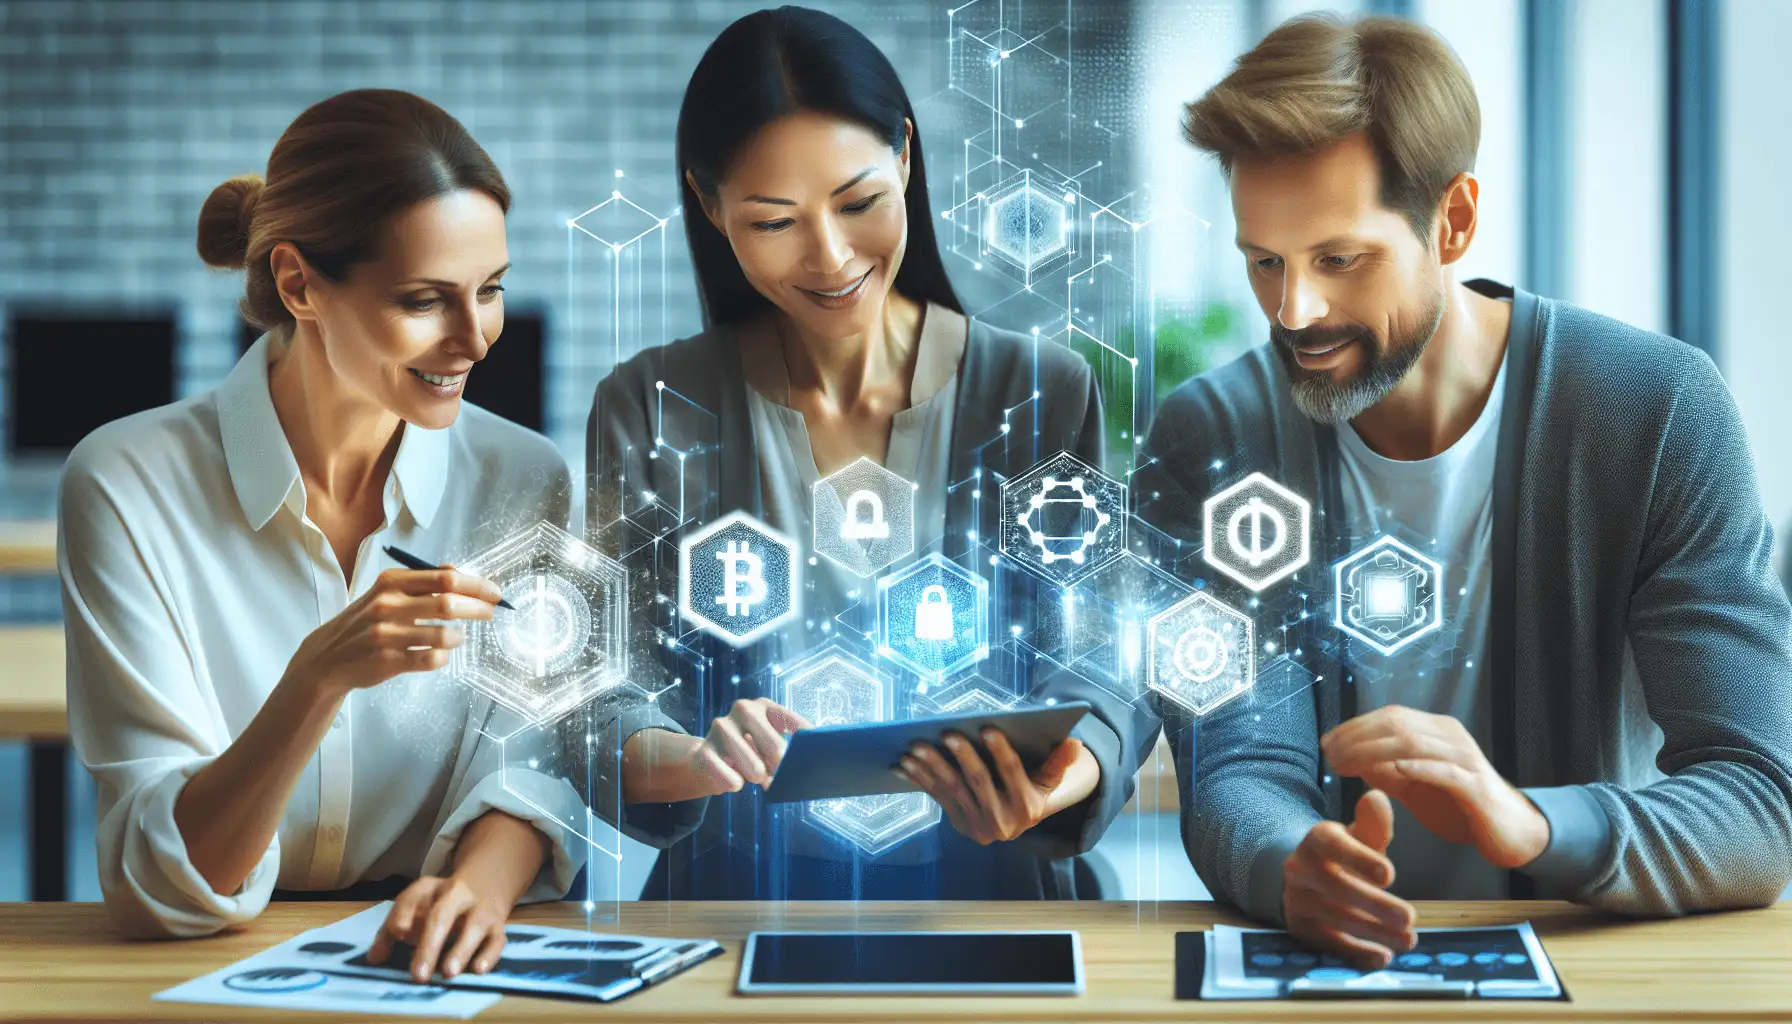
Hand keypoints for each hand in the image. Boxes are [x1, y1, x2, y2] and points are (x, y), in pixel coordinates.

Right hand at [282, 567, 503, 698]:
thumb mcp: (386, 593)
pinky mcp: (388, 661)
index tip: (494, 593)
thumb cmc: (365, 621)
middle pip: (449, 604)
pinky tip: (440, 654)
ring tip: (458, 637)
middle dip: (478, 609)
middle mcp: (387, 605)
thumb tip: (459, 571)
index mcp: (390, 582)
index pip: (445, 578)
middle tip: (490, 613)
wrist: (327, 657)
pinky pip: (432, 659)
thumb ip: (420, 582)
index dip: (476, 585)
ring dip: (458, 637)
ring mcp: (387, 635)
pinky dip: (443, 657)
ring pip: (444, 635)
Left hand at [366, 811, 547, 982]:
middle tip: (418, 974)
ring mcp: (480, 909)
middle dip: (429, 944)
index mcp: (431, 888)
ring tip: (448, 972)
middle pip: (442, 915)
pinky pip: (497, 940)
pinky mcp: (498, 926)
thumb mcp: (416, 906)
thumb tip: (374, 958)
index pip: (413, 898)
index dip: (404, 914)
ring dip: (461, 949)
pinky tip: (478, 969)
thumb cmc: (442, 902)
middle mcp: (457, 894)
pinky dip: (489, 955)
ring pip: (474, 926)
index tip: (396, 933)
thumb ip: (391, 931)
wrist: (487, 882)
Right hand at [689, 697, 810, 794]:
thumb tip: (807, 764)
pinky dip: (735, 785)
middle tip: (774, 775)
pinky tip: (731, 778)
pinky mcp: (704, 751)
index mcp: (764, 706)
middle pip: (777, 750)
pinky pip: (732, 781)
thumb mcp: (768, 746)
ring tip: (750, 774)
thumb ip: (786, 750)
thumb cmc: (748, 753)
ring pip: (755, 770)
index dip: (805, 748)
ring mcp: (722, 727)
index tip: (812, 761)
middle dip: (780, 771)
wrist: (706, 760)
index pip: (795, 725)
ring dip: (756, 778)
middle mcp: (744, 709)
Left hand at [895, 729, 1093, 844]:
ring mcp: (977, 826)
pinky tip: (903, 764)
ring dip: (931, 767)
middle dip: (961, 756)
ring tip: (916, 746)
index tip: (986, 729)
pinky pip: (937, 797)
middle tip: (947, 733)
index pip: (1012, 774)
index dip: (1000, 752)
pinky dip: (919, 779)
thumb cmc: (1032, 788)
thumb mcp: (1049, 779)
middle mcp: (1003, 822)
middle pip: (978, 782)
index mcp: (1027, 807)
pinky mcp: (958, 824)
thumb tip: (1075, 743)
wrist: (1016, 822)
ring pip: (952, 790)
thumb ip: (1059, 762)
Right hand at [1283, 790, 1416, 968]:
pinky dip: (1357, 952)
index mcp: (1317, 839)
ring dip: (1375, 931)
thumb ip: (1373, 824)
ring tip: (1409, 939)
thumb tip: (1377, 799)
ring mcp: (1297, 898)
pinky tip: (1383, 956)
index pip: (1333, 844)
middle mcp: (1300, 867)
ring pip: (1336, 917)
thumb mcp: (1360, 837)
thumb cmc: (1345, 856)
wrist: (1307, 879)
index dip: (1359, 859)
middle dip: (1375, 904)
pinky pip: (1328, 942)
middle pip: (1337, 886)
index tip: (1390, 875)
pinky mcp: (1299, 926)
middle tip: (1409, 917)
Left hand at [1321, 705, 1548, 868]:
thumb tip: (1353, 759)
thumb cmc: (1458, 805)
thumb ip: (1387, 771)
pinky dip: (1420, 767)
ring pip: (1415, 744)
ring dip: (1375, 752)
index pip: (1390, 716)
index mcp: (1436, 731)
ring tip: (1347, 765)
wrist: (1510, 830)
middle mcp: (1451, 737)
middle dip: (1357, 738)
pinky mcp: (1476, 787)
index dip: (1354, 727)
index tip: (1327, 743)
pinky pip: (1446, 771)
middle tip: (1330, 756)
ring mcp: (1465, 760)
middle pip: (1397, 725)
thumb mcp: (1415, 785)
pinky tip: (1396, 769)